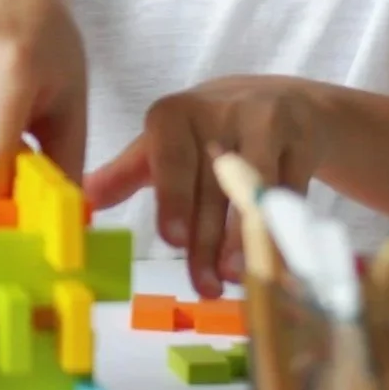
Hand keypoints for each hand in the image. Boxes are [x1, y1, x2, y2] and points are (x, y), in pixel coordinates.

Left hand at [84, 75, 333, 297]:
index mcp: (177, 113)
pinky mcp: (304, 137)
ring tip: (236, 276)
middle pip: (211, 183)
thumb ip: (130, 172)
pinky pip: (293, 191)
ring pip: (254, 186)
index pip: (171, 154)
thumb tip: (84, 196)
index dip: (173, 196)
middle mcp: (222, 108)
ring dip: (245, 235)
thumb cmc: (211, 132)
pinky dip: (284, 231)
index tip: (173, 238)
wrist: (285, 102)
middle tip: (203, 286)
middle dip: (208, 240)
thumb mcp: (169, 146)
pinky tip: (278, 263)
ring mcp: (267, 119)